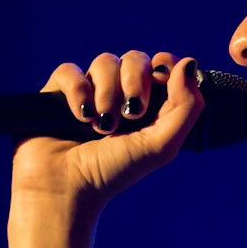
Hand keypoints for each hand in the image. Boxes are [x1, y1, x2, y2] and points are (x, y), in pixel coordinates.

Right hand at [7, 50, 202, 247]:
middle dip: (136, 81)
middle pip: (135, 59)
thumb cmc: (114, 173)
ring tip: (102, 125)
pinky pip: (70, 71)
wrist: (66, 189)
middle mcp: (120, 95)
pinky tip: (80, 116)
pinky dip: (78, 91)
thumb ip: (185, 107)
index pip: (162, 66)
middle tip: (131, 113)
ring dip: (107, 92)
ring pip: (104, 61)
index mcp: (148, 107)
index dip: (164, 64)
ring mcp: (89, 91)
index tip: (161, 80)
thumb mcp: (160, 146)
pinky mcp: (58, 92)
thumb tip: (188, 62)